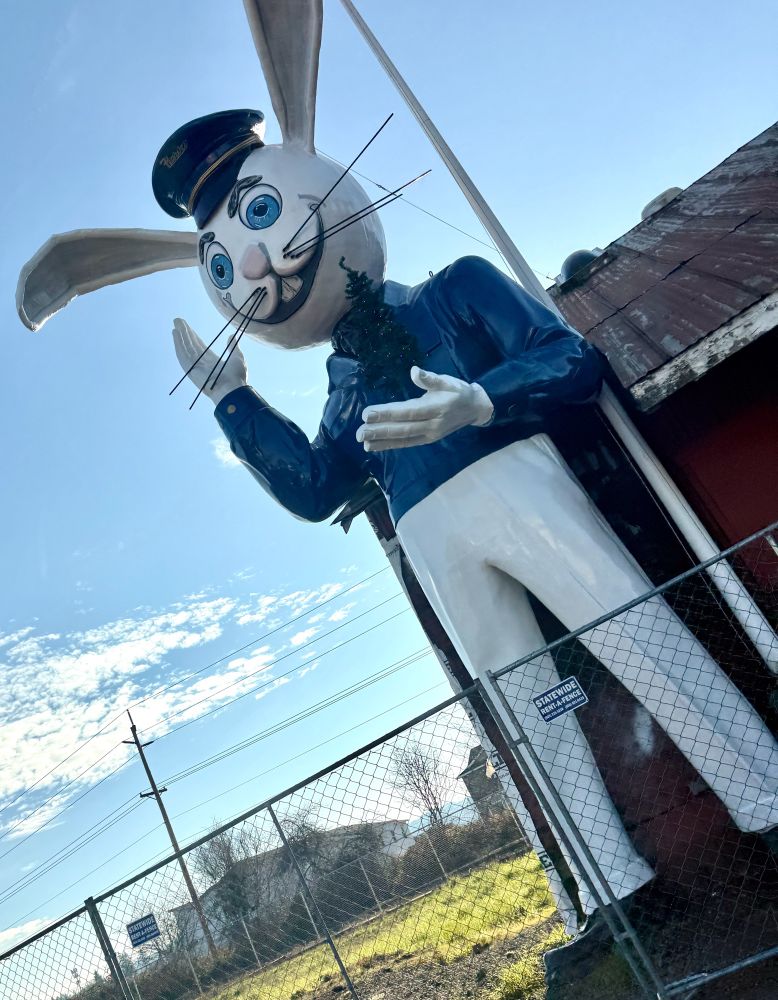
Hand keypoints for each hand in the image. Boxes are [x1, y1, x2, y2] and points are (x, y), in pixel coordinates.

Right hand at [172, 318, 247, 405]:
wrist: (233, 389)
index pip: (200, 346)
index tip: (188, 327)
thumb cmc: (237, 376)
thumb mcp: (237, 356)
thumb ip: (232, 346)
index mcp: (212, 362)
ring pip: (186, 348)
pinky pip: (182, 354)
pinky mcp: (190, 369)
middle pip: (191, 345)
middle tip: (178, 321)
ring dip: (180, 335)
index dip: (193, 336)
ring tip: (176, 322)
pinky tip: (175, 333)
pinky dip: (178, 344)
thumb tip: (232, 335)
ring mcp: (195, 367)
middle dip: (185, 333)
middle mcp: (202, 364)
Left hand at [356, 367, 493, 451]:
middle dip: (380, 430)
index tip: (368, 413)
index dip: (387, 413)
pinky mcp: (428, 440)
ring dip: (382, 441)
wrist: (476, 408)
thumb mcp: (448, 381)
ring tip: (363, 442)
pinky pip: (407, 443)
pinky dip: (390, 445)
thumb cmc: (459, 391)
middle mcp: (432, 424)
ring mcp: (430, 434)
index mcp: (436, 408)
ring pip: (403, 439)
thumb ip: (430, 378)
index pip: (407, 412)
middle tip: (359, 432)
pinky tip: (375, 445)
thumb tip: (414, 371)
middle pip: (402, 429)